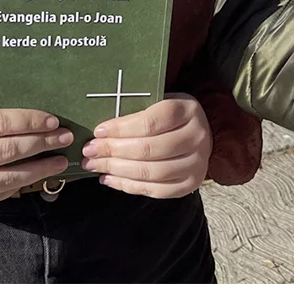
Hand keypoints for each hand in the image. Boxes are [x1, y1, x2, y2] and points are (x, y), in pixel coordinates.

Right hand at [0, 101, 71, 216]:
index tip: (52, 120)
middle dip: (39, 144)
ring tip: (58, 161)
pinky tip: (33, 176)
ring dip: (36, 171)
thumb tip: (34, 119)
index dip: (28, 122)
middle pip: (3, 152)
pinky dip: (16, 186)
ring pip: (3, 180)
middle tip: (65, 138)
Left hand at [82, 93, 211, 197]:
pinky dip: (127, 186)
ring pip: (149, 172)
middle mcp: (196, 137)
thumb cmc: (174, 117)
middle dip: (113, 151)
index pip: (150, 122)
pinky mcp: (189, 184)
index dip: (121, 128)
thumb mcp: (161, 102)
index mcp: (188, 110)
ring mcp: (195, 164)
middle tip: (90, 151)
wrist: (204, 134)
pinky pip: (154, 190)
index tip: (98, 131)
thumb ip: (138, 112)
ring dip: (116, 170)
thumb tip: (101, 130)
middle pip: (148, 149)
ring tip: (95, 165)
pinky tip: (109, 179)